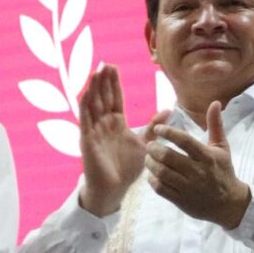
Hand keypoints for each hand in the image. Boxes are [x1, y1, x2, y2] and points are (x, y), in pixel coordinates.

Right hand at [75, 64, 147, 216]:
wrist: (114, 188)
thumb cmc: (127, 168)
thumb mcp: (144, 143)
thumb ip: (154, 127)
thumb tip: (168, 109)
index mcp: (116, 123)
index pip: (114, 98)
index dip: (113, 83)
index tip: (113, 67)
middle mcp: (103, 124)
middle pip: (103, 97)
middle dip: (103, 81)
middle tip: (105, 63)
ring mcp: (94, 131)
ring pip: (92, 104)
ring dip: (93, 88)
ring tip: (95, 72)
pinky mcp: (87, 140)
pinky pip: (85, 120)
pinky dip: (85, 105)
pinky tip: (86, 92)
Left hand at [144, 102, 250, 228]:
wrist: (229, 204)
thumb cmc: (223, 172)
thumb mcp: (222, 148)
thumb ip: (215, 125)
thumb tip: (215, 103)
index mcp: (207, 157)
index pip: (185, 141)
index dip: (169, 132)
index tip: (158, 129)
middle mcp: (198, 172)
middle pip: (169, 157)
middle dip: (154, 149)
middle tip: (150, 145)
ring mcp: (188, 188)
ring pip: (162, 173)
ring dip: (151, 163)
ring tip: (148, 158)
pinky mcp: (181, 201)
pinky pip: (161, 189)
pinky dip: (153, 180)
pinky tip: (152, 174)